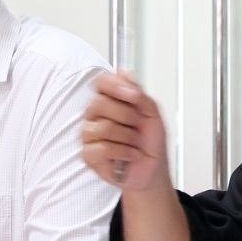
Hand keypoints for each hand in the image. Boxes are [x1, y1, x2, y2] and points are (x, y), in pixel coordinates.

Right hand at [81, 71, 168, 190]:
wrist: (152, 168)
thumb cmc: (150, 142)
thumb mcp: (152, 114)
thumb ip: (139, 94)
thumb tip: (125, 73)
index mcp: (110, 100)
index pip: (102, 82)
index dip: (116, 85)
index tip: (134, 95)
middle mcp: (96, 115)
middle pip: (100, 103)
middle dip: (128, 115)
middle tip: (138, 124)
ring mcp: (90, 134)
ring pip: (104, 127)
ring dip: (129, 137)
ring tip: (135, 143)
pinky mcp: (89, 155)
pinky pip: (103, 148)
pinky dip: (124, 152)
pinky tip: (130, 154)